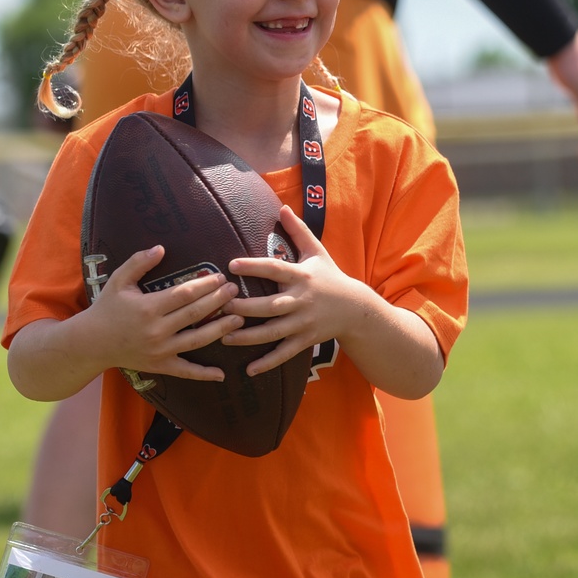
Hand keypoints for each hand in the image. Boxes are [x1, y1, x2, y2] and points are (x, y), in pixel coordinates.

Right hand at [78, 246, 243, 381]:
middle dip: (218, 301)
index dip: (205, 285)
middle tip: (235, 291)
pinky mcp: (160, 366)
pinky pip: (185, 371)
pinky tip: (222, 374)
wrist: (90, 343)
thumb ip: (138, 262)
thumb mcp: (118, 281)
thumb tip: (161, 248)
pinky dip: (203, 374)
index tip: (221, 277)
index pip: (184, 294)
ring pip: (197, 340)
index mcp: (148, 308)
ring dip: (220, 329)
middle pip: (195, 314)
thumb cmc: (106, 308)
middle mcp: (156, 330)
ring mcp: (160, 350)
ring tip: (239, 318)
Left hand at [220, 206, 378, 375]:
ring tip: (223, 337)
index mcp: (301, 276)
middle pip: (269, 306)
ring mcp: (304, 323)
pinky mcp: (306, 340)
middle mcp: (301, 300)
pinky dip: (267, 363)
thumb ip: (298, 231)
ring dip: (248, 337)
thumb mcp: (317, 252)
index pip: (275, 269)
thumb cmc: (331, 277)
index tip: (231, 264)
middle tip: (220, 307)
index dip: (254, 266)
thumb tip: (282, 207)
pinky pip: (284, 353)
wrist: (356, 309)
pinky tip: (248, 370)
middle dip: (244, 308)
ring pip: (273, 332)